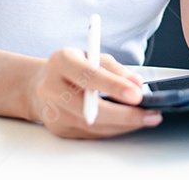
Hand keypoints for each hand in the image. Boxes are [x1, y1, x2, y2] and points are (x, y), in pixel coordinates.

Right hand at [28, 48, 161, 137]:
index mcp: (61, 62)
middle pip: (91, 108)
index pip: (89, 76)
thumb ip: (115, 69)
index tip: (136, 94)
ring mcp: (54, 112)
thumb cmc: (72, 67)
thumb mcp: (92, 55)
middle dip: (124, 114)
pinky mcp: (60, 129)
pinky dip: (114, 129)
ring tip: (147, 118)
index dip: (113, 86)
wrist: (39, 85)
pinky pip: (91, 133)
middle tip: (150, 114)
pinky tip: (129, 123)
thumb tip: (137, 84)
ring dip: (124, 124)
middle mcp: (52, 88)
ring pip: (94, 125)